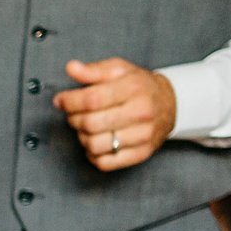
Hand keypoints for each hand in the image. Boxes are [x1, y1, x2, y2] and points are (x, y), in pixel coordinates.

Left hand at [53, 58, 175, 170]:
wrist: (170, 104)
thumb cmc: (139, 86)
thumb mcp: (119, 70)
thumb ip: (93, 70)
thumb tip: (71, 67)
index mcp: (133, 88)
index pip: (92, 99)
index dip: (69, 101)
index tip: (60, 101)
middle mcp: (140, 112)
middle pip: (90, 123)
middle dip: (73, 119)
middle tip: (73, 114)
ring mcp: (143, 135)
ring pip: (94, 145)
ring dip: (82, 137)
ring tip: (86, 128)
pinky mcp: (141, 153)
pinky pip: (105, 163)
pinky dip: (93, 154)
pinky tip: (96, 141)